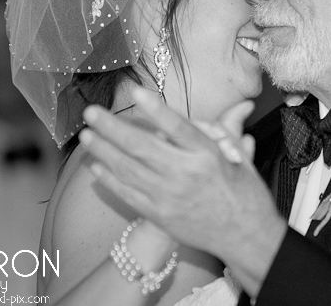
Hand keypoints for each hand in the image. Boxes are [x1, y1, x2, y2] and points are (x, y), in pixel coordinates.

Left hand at [78, 86, 286, 295]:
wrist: (245, 238)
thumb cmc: (245, 194)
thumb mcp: (242, 158)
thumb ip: (230, 129)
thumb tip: (243, 105)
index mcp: (208, 156)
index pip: (177, 127)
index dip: (155, 109)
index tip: (134, 92)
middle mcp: (186, 174)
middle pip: (142, 147)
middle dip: (112, 128)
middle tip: (90, 113)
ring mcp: (169, 197)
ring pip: (128, 170)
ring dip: (103, 151)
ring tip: (85, 136)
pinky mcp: (159, 215)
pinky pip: (127, 194)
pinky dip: (109, 180)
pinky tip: (95, 166)